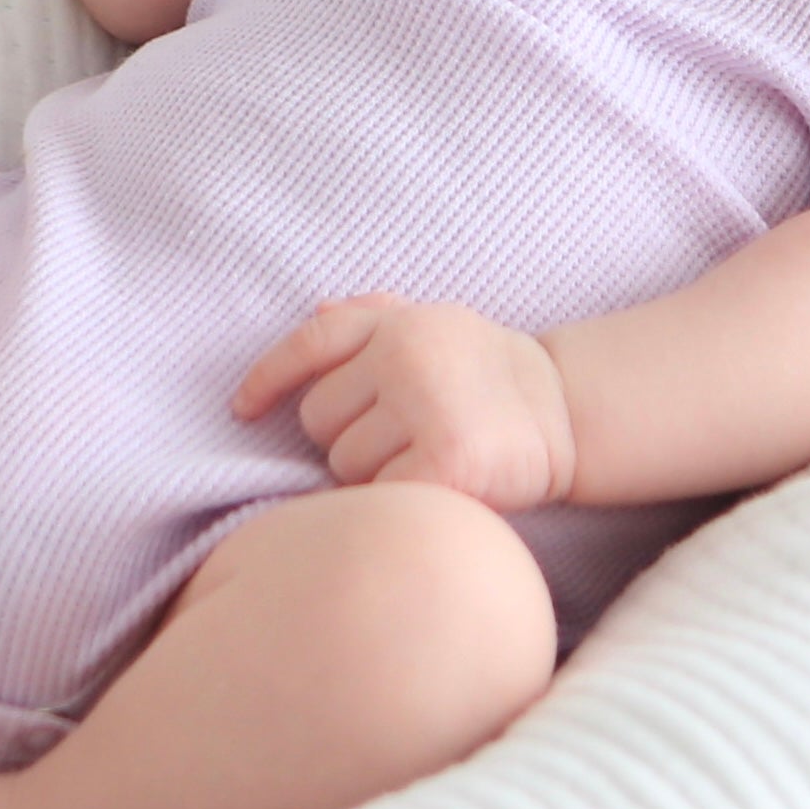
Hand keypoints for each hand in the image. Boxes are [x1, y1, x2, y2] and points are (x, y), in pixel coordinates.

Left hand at [232, 295, 578, 510]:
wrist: (567, 414)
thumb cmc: (488, 376)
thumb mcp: (438, 326)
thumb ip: (377, 317)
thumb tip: (317, 309)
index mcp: (400, 322)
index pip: (311, 344)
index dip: (268, 378)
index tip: (242, 409)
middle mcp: (408, 355)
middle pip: (318, 418)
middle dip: (348, 434)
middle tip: (404, 434)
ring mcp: (427, 406)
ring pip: (343, 463)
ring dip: (372, 472)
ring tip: (424, 456)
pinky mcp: (446, 462)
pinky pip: (379, 494)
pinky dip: (399, 499)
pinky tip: (437, 484)